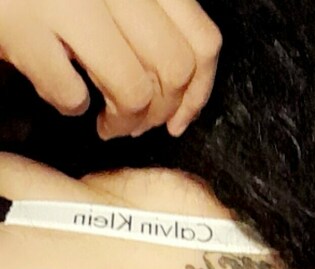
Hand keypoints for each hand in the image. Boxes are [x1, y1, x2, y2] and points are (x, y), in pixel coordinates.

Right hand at [0, 0, 221, 137]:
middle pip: (173, 72)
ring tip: (106, 123)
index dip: (197, 93)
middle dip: (158, 114)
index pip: (202, 42)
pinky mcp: (25, 27)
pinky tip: (68, 98)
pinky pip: (71, 93)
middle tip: (135, 123)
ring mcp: (69, 2)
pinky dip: (71, 107)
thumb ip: (153, 19)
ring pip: (133, 89)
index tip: (179, 118)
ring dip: (122, 122)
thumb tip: (185, 87)